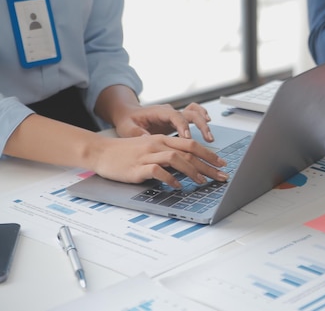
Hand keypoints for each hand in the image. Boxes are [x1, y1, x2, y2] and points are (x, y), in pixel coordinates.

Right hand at [92, 133, 227, 187]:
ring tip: (202, 182)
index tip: (222, 164)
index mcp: (163, 139)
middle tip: (221, 175)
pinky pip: (158, 171)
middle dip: (208, 164)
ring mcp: (148, 155)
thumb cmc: (126, 153)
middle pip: (190, 151)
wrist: (101, 152)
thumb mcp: (150, 148)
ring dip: (193, 171)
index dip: (209, 154)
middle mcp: (158, 144)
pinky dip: (170, 179)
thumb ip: (168, 154)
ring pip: (177, 159)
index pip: (192, 144)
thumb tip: (188, 166)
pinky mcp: (138, 167)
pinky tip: (178, 186)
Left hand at [114, 102, 214, 141]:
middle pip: (190, 113)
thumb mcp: (127, 128)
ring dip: (204, 124)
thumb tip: (146, 139)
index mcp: (159, 112)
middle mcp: (170, 112)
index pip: (175, 116)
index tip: (187, 137)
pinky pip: (194, 116)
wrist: (129, 115)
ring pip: (195, 114)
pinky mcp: (178, 121)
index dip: (183, 126)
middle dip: (200, 125)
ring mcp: (175, 116)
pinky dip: (202, 119)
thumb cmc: (128, 121)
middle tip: (207, 139)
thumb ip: (137, 133)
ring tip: (210, 137)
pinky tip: (208, 129)